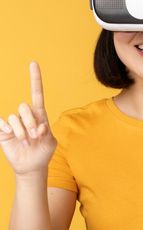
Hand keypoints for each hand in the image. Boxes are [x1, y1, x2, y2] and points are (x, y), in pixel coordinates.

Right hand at [0, 61, 56, 177]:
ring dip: (22, 130)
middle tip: (34, 136)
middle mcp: (26, 115)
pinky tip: (11, 135)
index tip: (33, 63)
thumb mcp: (50, 142)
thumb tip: (38, 126)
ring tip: (25, 141)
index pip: (37, 94)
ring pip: (15, 117)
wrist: (32, 166)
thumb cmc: (43, 152)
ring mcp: (14, 122)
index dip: (35, 79)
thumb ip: (46, 132)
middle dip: (30, 122)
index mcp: (40, 115)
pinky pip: (1, 122)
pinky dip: (6, 128)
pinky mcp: (3, 130)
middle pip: (25, 107)